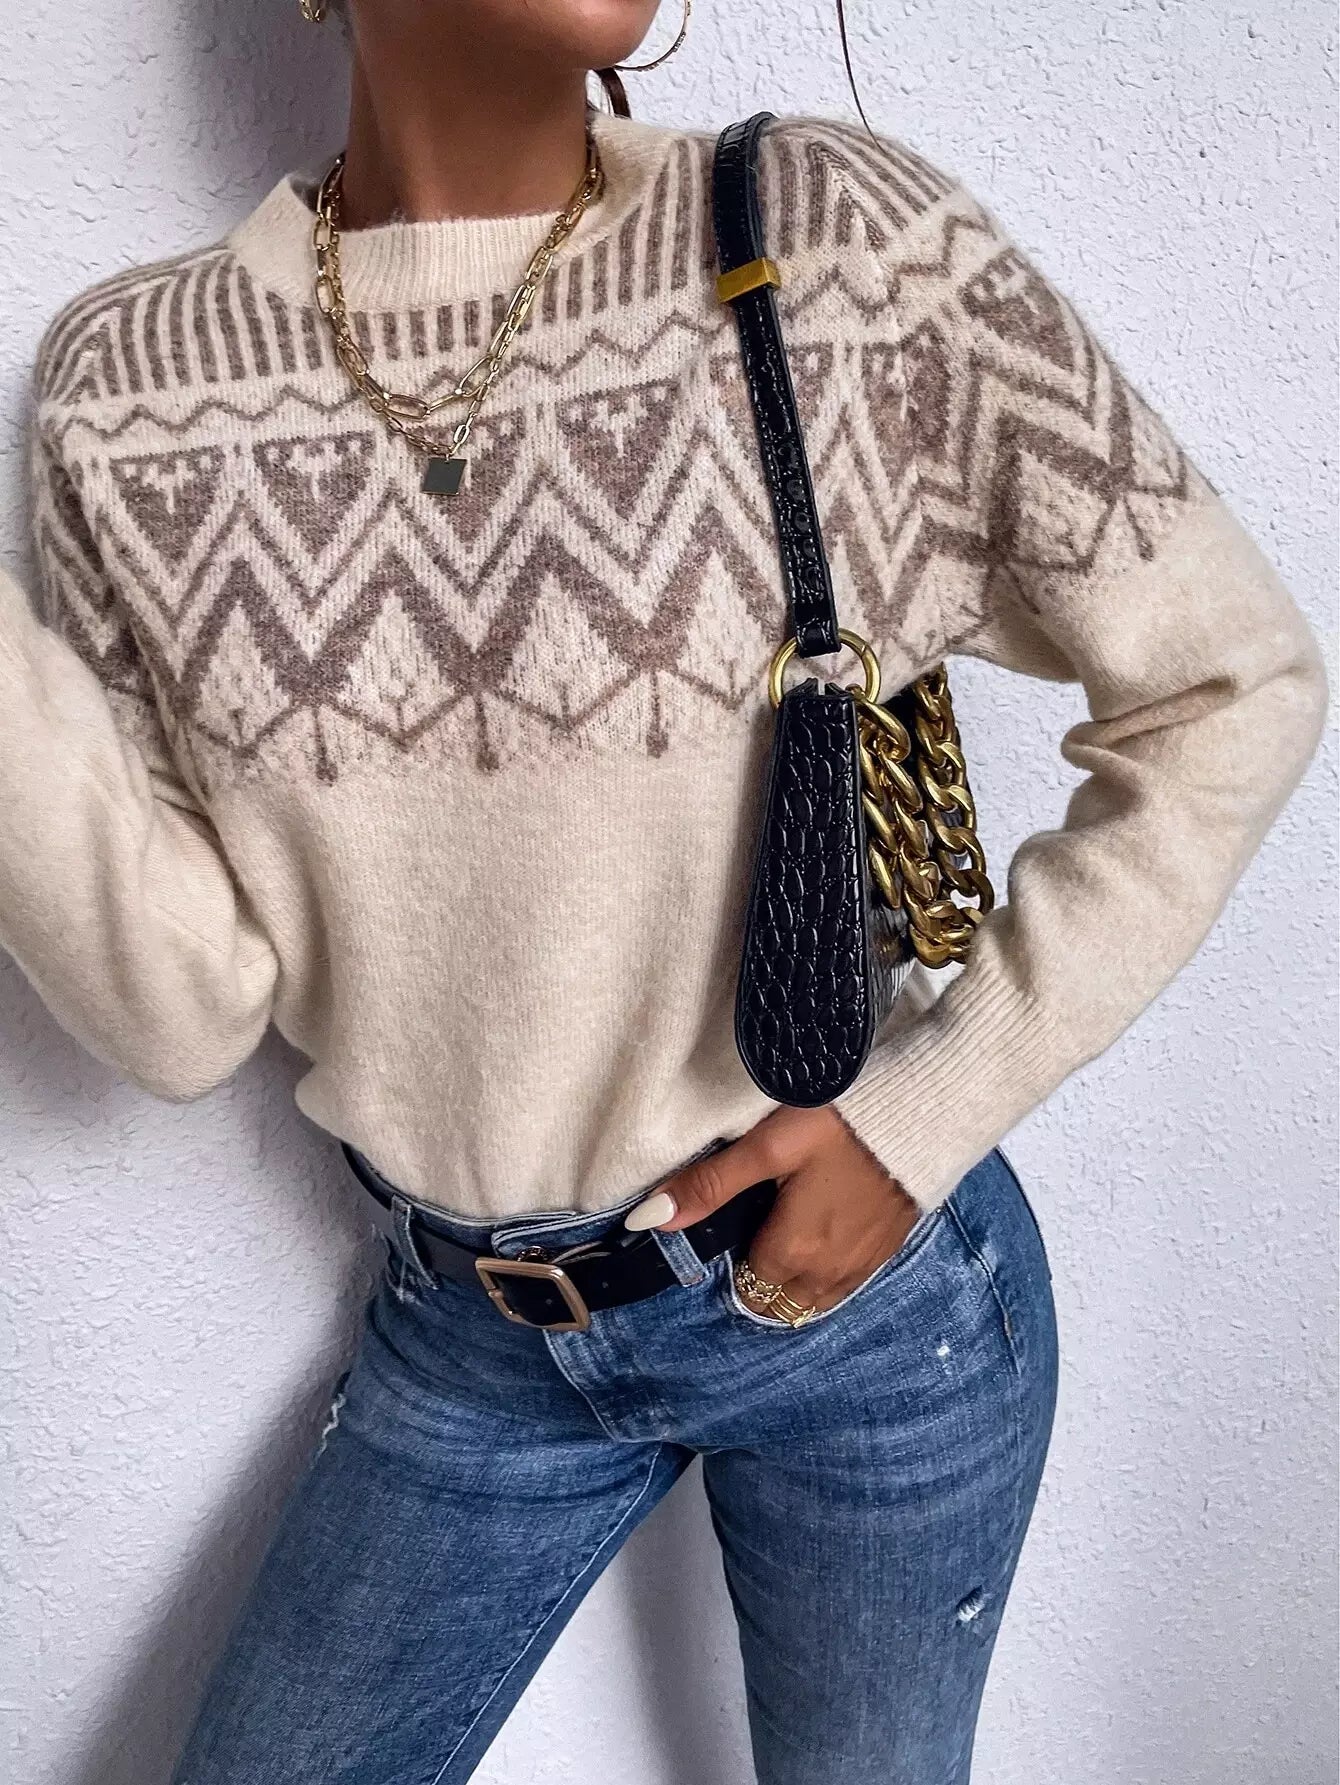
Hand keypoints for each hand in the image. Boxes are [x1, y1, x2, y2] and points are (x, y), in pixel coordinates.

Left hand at [626, 1105, 923, 1320]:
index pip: (748, 1288)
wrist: (923, 1110)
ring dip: (795, 1282)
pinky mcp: (889, 1250)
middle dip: (761, 1281)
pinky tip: (825, 1234)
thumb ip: (710, 1185)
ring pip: (816, 1299)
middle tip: (754, 1230)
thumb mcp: (768, 1147)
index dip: (732, 1261)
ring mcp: (864, 1266)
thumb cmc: (840, 1122)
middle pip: (781, 1303)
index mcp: (794, 1253)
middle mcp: (830, 1274)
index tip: (730, 1228)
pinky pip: (847, 1284)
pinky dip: (828, 1273)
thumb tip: (647, 1220)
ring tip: (786, 1235)